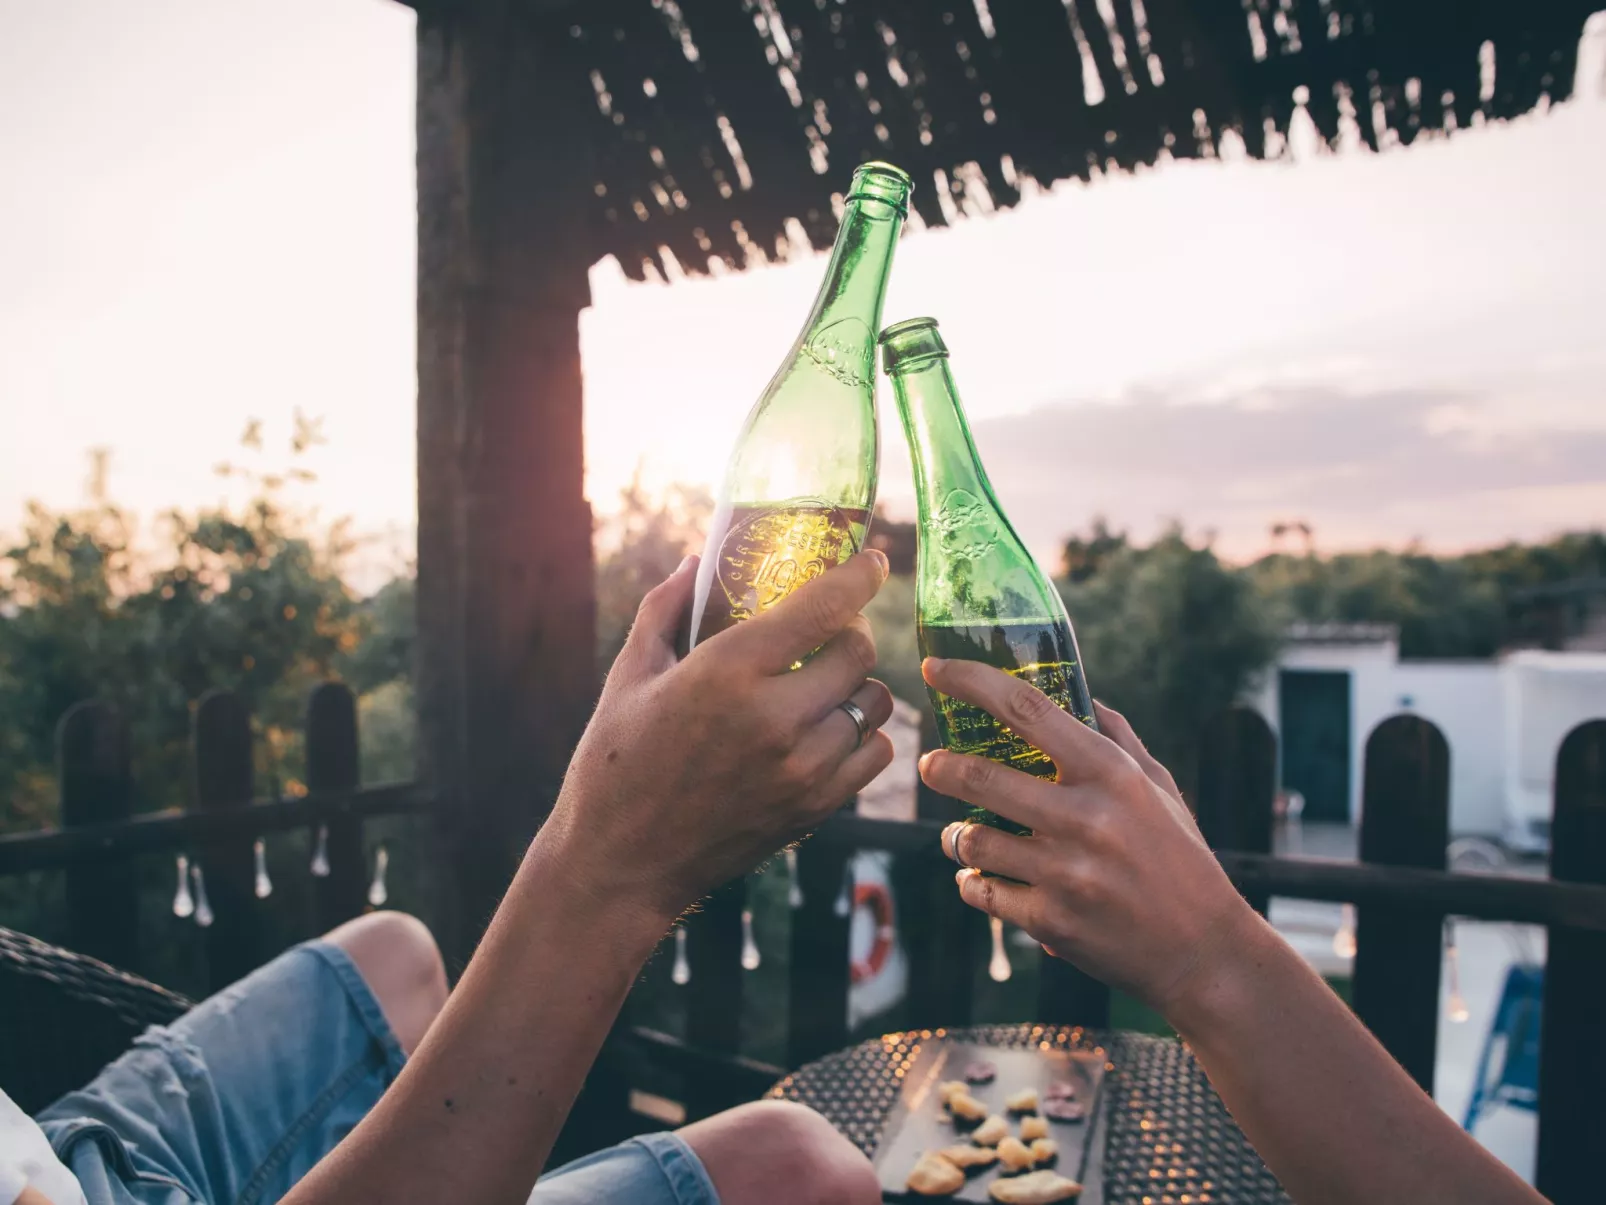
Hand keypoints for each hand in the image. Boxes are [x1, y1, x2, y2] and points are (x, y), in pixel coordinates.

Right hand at [538, 551, 895, 921]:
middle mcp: (774, 718)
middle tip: (829, 631)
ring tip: (826, 684)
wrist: (620, 866)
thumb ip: (664, 611)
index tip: (871, 561)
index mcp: (726, 673)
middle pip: (857, 652)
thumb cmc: (614, 765)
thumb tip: (695, 563)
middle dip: (850, 631)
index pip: (822, 607)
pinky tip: (829, 731)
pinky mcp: (814, 808)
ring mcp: (801, 768)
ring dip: (857, 685)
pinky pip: (873, 754)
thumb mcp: (629, 677)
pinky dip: (861, 735)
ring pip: (873, 703)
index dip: (858, 575)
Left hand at [918, 657, 1256, 1019]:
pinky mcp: (1050, 922)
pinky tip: (981, 878)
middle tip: (932, 765)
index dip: (971, 681)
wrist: (1203, 952)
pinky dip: (973, 882)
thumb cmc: (1180, 860)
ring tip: (961, 834)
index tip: (936, 669)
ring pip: (971, 840)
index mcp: (1110, 774)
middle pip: (980, 777)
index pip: (1026, 710)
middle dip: (940, 768)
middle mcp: (1085, 818)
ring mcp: (1065, 873)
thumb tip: (1080, 697)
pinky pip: (982, 891)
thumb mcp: (1158, 789)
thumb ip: (1117, 740)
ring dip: (956, 835)